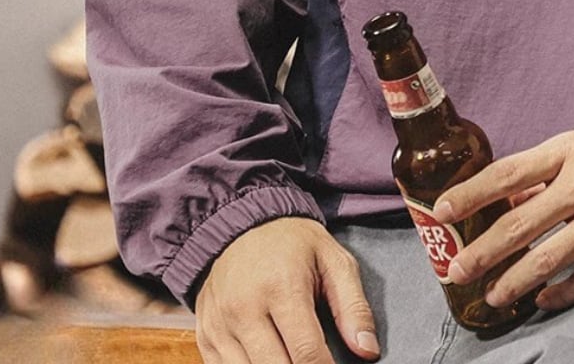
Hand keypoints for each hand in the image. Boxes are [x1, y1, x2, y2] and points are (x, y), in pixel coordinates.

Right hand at [194, 216, 379, 363]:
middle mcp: (244, 310)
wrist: (238, 222)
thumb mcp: (332, 259)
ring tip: (295, 358)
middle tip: (317, 362)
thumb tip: (368, 351)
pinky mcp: (205, 337)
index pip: (306, 353)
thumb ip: (353, 306)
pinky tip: (269, 357)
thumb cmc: (292, 243)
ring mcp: (220, 326)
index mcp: (282, 288)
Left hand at [432, 130, 573, 313]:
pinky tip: (542, 301)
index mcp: (569, 153)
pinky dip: (561, 293)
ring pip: (551, 257)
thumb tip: (501, 200)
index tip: (441, 209)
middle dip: (484, 250)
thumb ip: (542, 174)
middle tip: (456, 269)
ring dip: (516, 280)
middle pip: (523, 221)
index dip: (472, 192)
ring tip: (493, 295)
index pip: (510, 172)